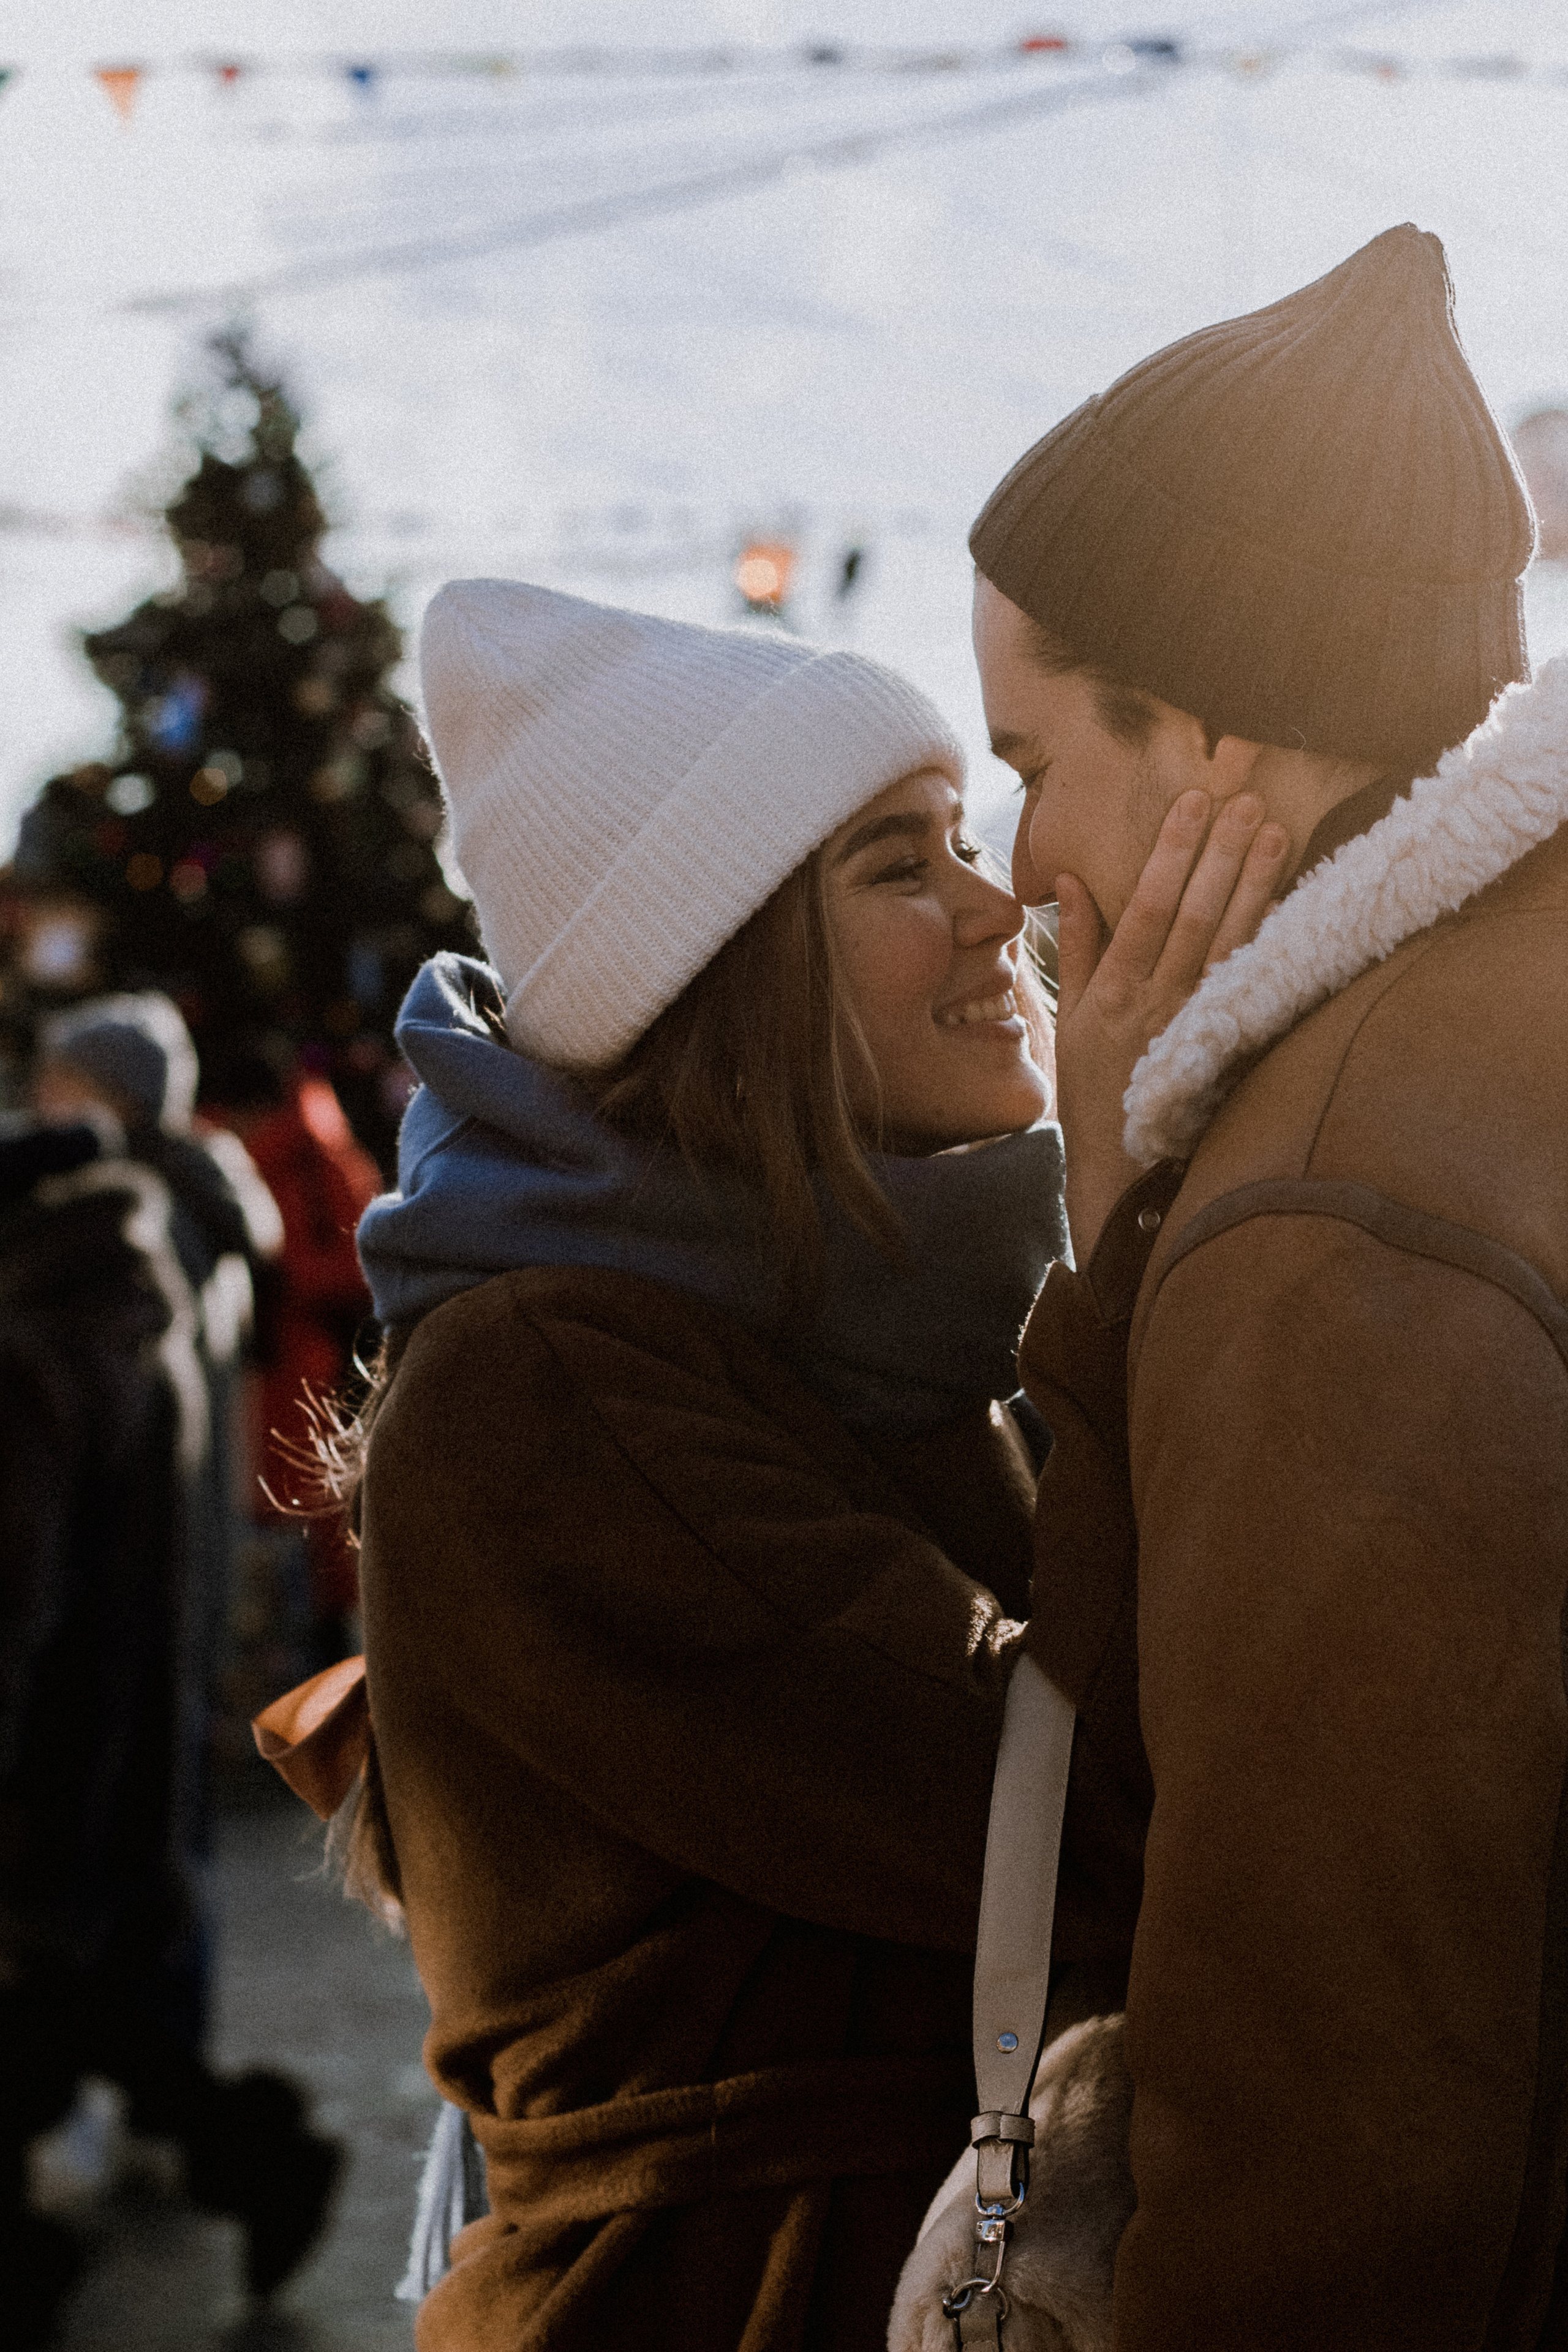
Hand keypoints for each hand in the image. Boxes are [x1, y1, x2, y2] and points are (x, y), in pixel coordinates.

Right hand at [1054, 791, 1288, 1257]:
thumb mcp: (1074, 1016)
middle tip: (1247, 800)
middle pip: (1195, 915)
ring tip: (1275, 832)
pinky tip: (1287, 901)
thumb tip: (1071, 881)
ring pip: (1229, 941)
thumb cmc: (1094, 1090)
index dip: (1171, 852)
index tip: (1193, 803)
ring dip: (1253, 884)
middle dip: (1221, 854)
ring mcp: (1194, 1024)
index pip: (1147, 905)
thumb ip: (1078, 946)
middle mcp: (1156, 1002)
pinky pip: (1249, 982)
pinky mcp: (1223, 1046)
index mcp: (1114, 990)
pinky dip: (1267, 939)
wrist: (1121, 1168)